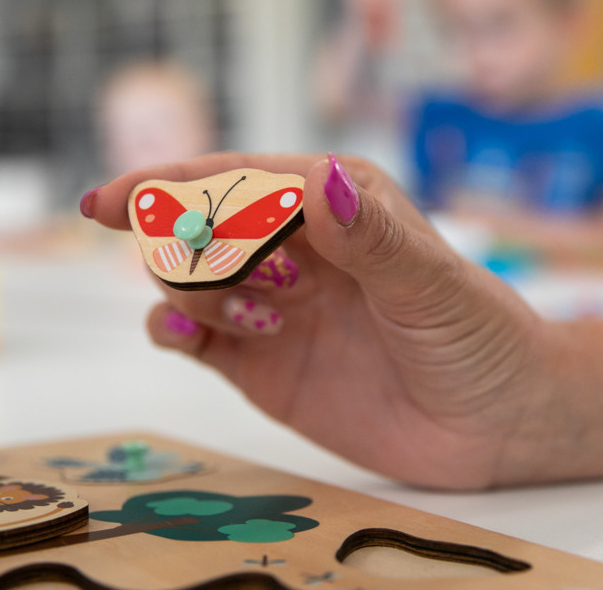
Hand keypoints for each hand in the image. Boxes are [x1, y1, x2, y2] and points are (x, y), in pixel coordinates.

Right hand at [85, 153, 561, 488]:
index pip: (233, 178)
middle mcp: (293, 245)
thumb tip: (322, 180)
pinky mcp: (258, 360)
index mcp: (333, 201)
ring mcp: (271, 303)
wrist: (494, 424)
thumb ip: (373, 239)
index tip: (108, 203)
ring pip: (186, 280)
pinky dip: (172, 330)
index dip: (165, 184)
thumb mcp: (431, 287)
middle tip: (255, 286)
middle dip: (192, 247)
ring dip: (196, 293)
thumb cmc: (478, 338)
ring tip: (264, 320)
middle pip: (197, 226)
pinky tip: (184, 337)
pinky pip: (190, 336)